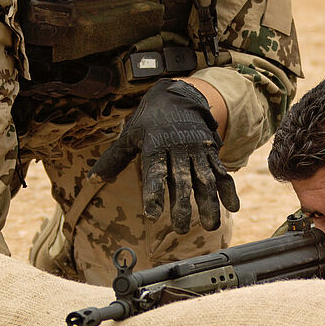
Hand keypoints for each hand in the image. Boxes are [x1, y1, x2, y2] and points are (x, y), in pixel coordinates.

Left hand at [90, 79, 239, 232]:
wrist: (179, 96)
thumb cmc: (149, 120)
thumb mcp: (129, 136)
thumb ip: (113, 160)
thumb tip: (92, 180)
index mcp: (156, 147)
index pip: (154, 174)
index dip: (154, 194)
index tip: (152, 214)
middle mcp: (179, 150)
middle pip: (182, 181)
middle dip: (183, 206)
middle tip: (181, 229)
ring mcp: (197, 151)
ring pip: (205, 179)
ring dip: (209, 203)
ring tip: (210, 225)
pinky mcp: (211, 152)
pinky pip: (222, 171)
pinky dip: (229, 190)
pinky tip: (233, 207)